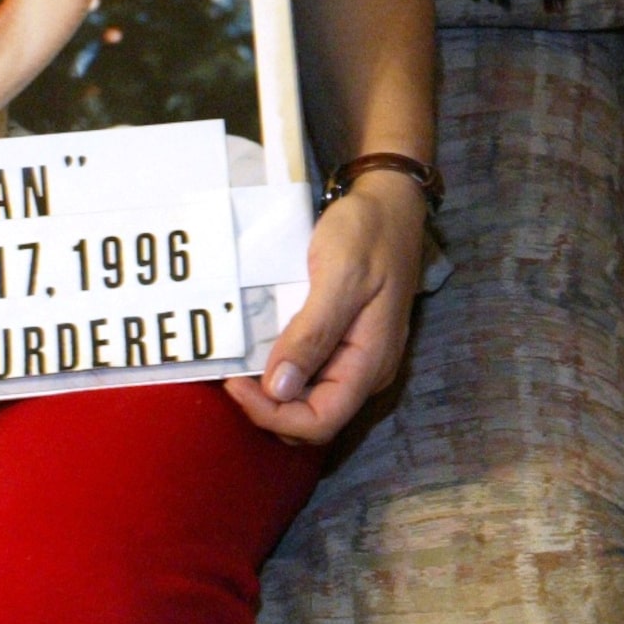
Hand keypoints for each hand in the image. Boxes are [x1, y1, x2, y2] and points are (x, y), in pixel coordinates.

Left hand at [225, 173, 429, 443]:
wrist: (390, 200)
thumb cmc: (367, 232)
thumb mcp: (339, 276)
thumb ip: (312, 333)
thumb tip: (279, 389)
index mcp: (370, 362)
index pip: (320, 422)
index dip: (274, 415)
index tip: (236, 383)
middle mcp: (365, 370)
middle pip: (313, 419)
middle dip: (269, 409)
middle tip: (233, 376)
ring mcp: (356, 357)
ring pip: (309, 401)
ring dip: (272, 393)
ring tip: (240, 363)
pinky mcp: (345, 341)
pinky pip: (310, 374)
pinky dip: (281, 371)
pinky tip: (260, 348)